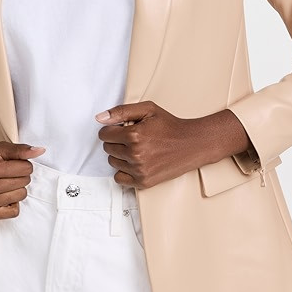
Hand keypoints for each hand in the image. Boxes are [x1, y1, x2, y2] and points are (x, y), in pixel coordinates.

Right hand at [0, 141, 45, 219]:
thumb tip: (40, 151)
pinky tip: (2, 195)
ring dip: (16, 188)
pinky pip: (14, 211)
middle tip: (6, 172)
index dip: (24, 164)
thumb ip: (20, 149)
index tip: (14, 163)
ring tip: (4, 183)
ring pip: (21, 196)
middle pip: (24, 182)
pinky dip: (12, 203)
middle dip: (20, 175)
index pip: (26, 168)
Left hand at [95, 101, 249, 188]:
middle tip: (133, 138)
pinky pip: (119, 179)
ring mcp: (139, 170)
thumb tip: (100, 118)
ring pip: (112, 162)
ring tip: (137, 149)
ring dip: (120, 156)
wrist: (191, 144)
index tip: (122, 129)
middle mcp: (135, 154)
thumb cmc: (170, 126)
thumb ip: (121, 111)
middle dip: (116, 141)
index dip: (112, 129)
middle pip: (107, 148)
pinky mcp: (143, 182)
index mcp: (134, 135)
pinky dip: (124, 171)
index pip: (104, 134)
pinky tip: (135, 163)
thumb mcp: (147, 110)